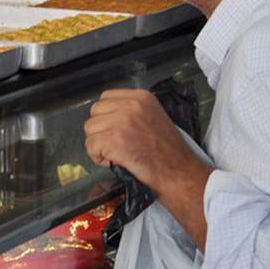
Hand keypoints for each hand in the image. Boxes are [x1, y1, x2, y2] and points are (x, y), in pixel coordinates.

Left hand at [83, 89, 203, 192]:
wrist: (179, 172)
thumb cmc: (170, 151)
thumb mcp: (154, 117)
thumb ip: (132, 112)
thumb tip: (109, 117)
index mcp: (141, 97)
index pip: (106, 97)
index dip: (106, 116)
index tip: (114, 129)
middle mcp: (130, 105)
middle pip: (95, 111)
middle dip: (100, 129)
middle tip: (114, 144)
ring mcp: (121, 121)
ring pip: (90, 129)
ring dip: (98, 144)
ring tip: (115, 154)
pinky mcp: (114, 140)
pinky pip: (90, 146)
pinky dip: (97, 157)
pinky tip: (112, 161)